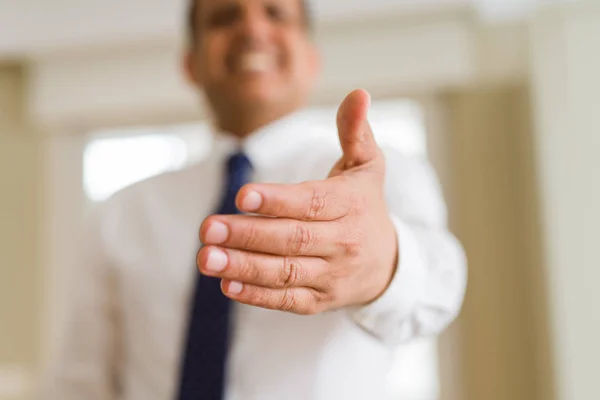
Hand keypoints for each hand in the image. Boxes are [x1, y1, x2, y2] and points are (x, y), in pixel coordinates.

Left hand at [197, 89, 397, 314]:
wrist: (388, 264)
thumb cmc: (365, 207)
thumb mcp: (367, 167)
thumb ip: (356, 132)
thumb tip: (359, 93)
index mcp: (352, 205)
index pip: (312, 203)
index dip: (277, 201)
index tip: (242, 196)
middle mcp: (344, 242)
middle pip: (294, 239)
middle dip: (248, 235)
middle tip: (208, 228)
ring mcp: (333, 275)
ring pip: (286, 272)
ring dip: (244, 267)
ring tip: (207, 258)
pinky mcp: (321, 300)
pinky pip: (288, 300)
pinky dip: (258, 296)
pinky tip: (227, 285)